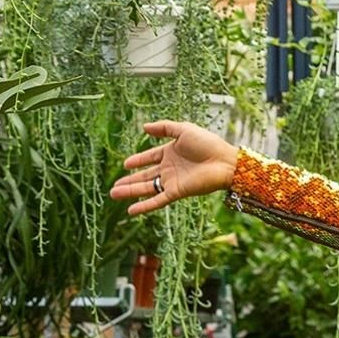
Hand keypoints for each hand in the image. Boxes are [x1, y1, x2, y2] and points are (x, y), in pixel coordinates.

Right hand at [110, 121, 240, 215]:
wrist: (225, 161)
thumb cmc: (209, 143)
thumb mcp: (184, 129)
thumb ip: (164, 128)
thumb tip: (144, 127)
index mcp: (171, 152)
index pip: (150, 157)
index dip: (138, 161)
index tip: (125, 164)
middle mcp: (170, 168)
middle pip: (145, 176)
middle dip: (129, 181)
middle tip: (113, 187)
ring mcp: (173, 181)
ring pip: (147, 188)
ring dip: (130, 192)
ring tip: (113, 194)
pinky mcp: (177, 192)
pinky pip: (158, 200)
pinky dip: (145, 206)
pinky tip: (130, 211)